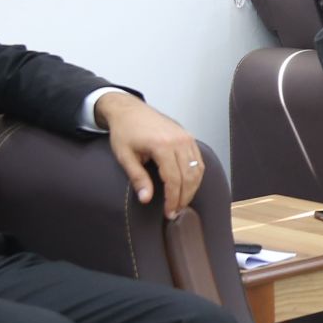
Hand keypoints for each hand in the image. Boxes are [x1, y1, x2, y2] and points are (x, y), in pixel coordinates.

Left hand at [96, 92, 203, 218]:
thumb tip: (146, 199)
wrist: (129, 109)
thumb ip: (137, 178)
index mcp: (162, 145)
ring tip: (182, 202)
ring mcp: (186, 137)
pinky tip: (188, 186)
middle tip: (175, 212)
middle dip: (183, 197)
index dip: (172, 199)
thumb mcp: (125, 156)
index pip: (174, 179)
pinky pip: (198, 160)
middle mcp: (179, 140)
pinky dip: (196, 175)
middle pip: (189, 176)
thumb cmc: (124, 132)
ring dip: (192, 188)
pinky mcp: (188, 136)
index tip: (168, 212)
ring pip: (198, 169)